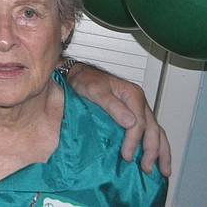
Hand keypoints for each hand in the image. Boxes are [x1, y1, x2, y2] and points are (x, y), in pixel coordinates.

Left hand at [68, 62, 171, 176]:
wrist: (80, 74)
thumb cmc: (86, 80)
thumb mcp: (95, 90)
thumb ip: (112, 105)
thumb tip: (131, 123)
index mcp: (133, 95)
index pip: (140, 123)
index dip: (134, 141)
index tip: (126, 156)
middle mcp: (139, 102)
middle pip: (153, 129)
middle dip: (153, 151)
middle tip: (147, 168)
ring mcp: (138, 108)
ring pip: (157, 131)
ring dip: (161, 151)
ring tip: (163, 170)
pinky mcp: (134, 114)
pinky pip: (150, 131)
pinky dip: (155, 145)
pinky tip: (154, 157)